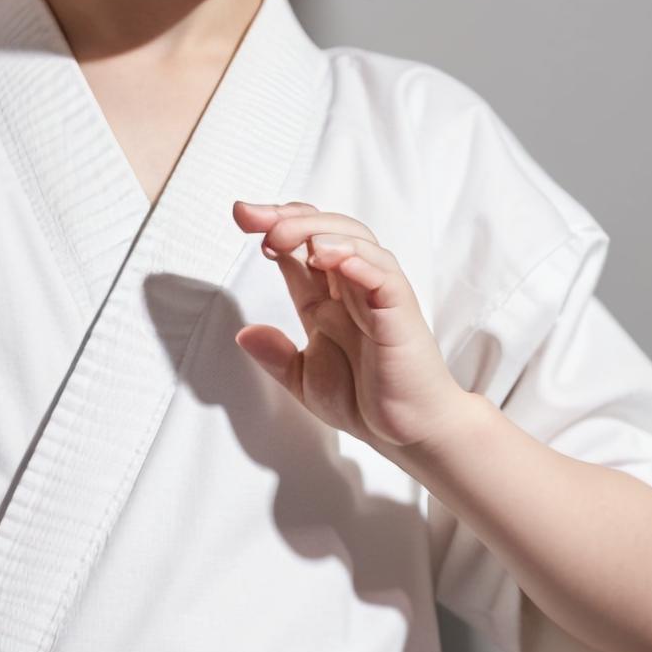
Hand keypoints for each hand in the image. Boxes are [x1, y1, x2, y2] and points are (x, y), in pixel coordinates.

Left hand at [231, 200, 471, 457]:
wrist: (408, 434)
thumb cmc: (366, 402)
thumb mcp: (304, 381)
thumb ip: (276, 357)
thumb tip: (243, 334)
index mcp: (327, 300)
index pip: (302, 246)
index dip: (275, 224)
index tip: (242, 217)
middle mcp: (351, 290)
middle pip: (326, 231)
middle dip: (287, 217)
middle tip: (252, 218)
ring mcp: (378, 297)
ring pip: (356, 241)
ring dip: (317, 231)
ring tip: (282, 235)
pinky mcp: (400, 312)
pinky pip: (383, 274)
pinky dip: (358, 259)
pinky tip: (328, 256)